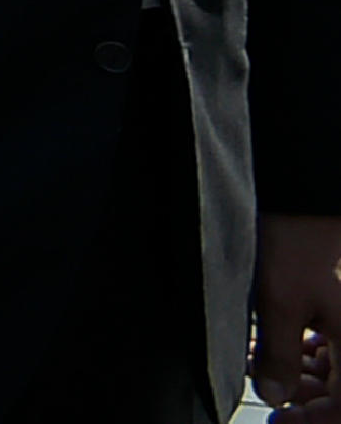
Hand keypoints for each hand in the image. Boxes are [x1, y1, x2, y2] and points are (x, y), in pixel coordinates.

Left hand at [260, 212, 340, 418]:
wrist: (305, 191)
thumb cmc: (299, 240)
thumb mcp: (279, 302)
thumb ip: (277, 356)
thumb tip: (275, 396)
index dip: (315, 422)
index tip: (281, 422)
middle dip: (305, 396)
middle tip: (268, 390)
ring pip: (337, 366)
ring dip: (300, 372)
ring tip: (260, 364)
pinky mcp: (340, 303)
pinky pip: (332, 342)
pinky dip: (303, 348)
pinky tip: (272, 342)